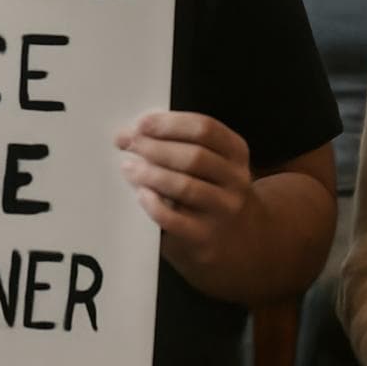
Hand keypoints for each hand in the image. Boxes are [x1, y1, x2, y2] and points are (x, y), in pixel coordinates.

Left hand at [116, 111, 254, 267]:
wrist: (238, 241)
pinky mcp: (206, 238)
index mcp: (235, 152)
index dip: (169, 124)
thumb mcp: (209, 163)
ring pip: (186, 187)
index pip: (205, 129)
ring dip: (152, 174)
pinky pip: (175, 220)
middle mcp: (235, 180)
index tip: (141, 124)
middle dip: (156, 147)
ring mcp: (224, 210)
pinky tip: (141, 195)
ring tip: (129, 168)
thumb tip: (128, 135)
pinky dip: (154, 205)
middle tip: (129, 145)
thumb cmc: (209, 190)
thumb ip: (177, 144)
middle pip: (195, 157)